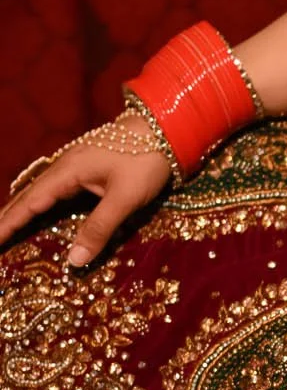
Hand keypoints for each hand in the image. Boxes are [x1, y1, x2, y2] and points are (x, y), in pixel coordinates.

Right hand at [0, 113, 173, 266]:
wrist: (166, 128)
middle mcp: (64, 165)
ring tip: (6, 228)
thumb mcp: (124, 198)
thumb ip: (99, 228)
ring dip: (21, 209)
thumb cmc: (146, 161)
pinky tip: (37, 208)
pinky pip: (52, 186)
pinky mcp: (85, 165)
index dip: (9, 223)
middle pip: (27, 195)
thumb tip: (74, 261)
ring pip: (39, 190)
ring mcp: (74, 163)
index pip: (30, 203)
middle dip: (8, 217)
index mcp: (67, 171)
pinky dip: (38, 201)